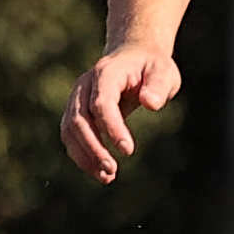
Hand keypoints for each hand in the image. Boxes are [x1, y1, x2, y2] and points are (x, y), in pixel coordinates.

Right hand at [64, 42, 180, 183]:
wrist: (133, 57)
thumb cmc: (151, 67)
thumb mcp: (164, 71)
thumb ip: (159, 86)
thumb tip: (150, 103)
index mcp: (106, 73)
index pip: (101, 103)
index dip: (112, 128)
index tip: (128, 151)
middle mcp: (85, 85)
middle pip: (79, 120)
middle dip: (93, 148)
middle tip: (113, 170)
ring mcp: (77, 98)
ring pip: (70, 130)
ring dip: (84, 156)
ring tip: (107, 177)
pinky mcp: (76, 111)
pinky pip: (71, 136)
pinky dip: (82, 155)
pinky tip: (99, 171)